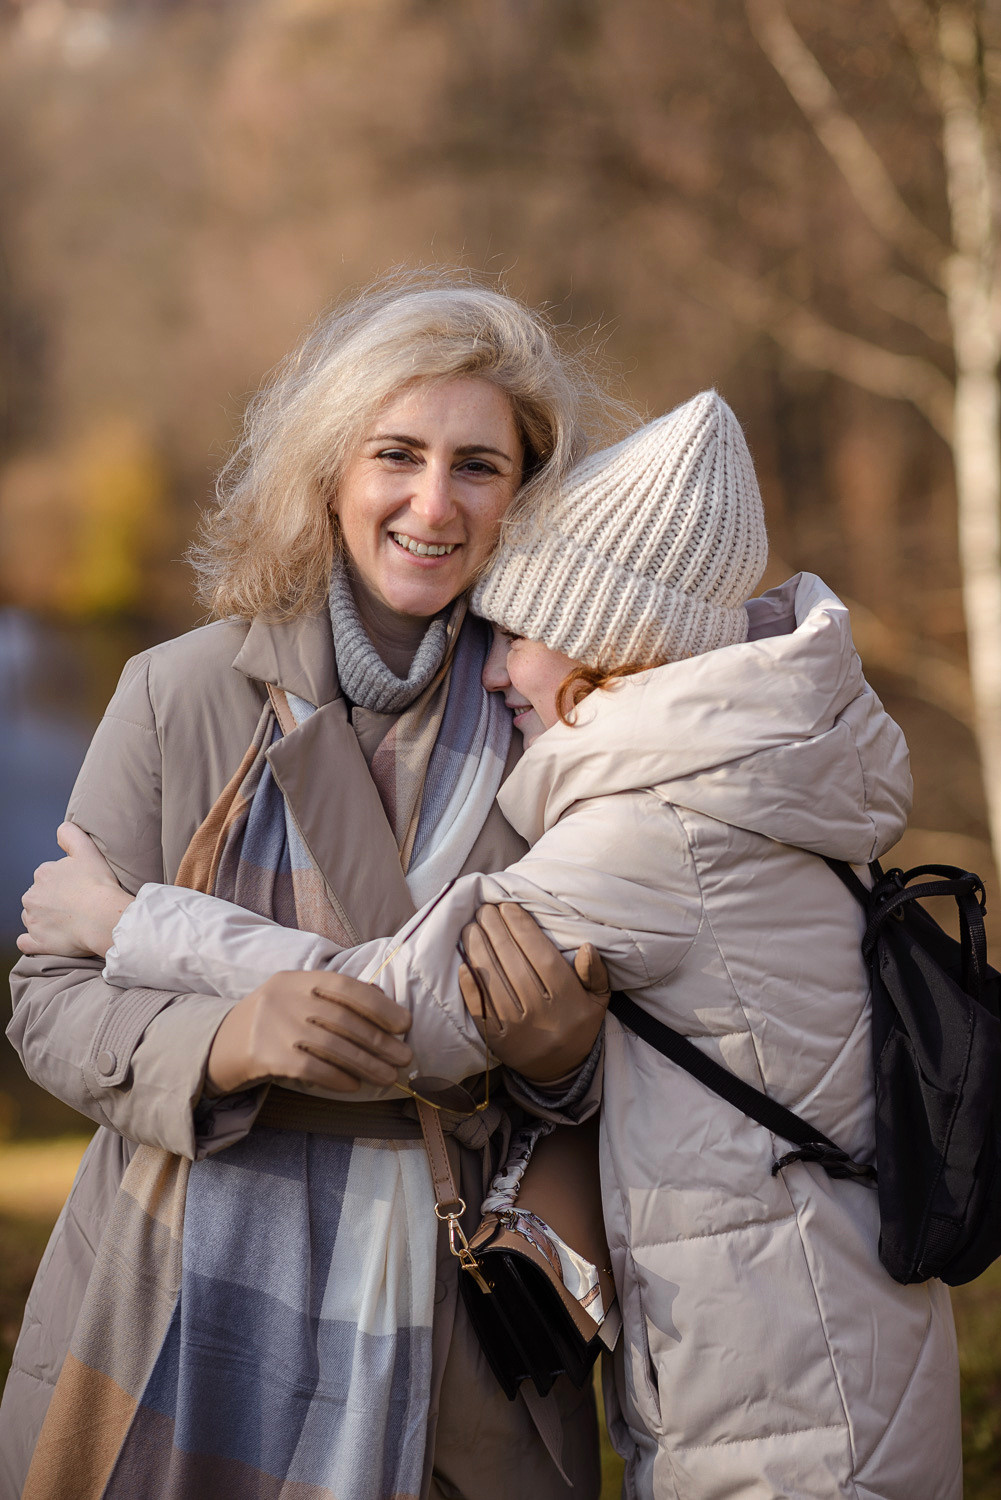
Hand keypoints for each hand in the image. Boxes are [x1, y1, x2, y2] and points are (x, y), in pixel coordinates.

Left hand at [17, 822, 133, 958]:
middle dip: (52, 902)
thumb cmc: (98, 885)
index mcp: (42, 874)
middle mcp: (31, 896)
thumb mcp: (88, 850)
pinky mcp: (37, 942)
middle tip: (76, 906)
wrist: (104, 918)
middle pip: (38, 898)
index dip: (65, 883)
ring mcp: (32, 921)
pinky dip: (33, 941)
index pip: (48, 877)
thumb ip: (71, 835)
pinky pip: (26, 942)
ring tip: (68, 923)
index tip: (79, 889)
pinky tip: (47, 939)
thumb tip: (61, 829)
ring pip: (32, 918)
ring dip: (44, 920)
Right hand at [205, 970, 413, 1096]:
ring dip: (367, 1064)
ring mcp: (274, 1026)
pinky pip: (311, 1068)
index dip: (380, 1006)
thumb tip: (385, 1000)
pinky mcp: (265, 1055)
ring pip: (332, 1046)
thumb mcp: (300, 999)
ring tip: (389, 1076)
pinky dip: (337, 1077)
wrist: (221, 1044)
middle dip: (380, 1042)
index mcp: (298, 978)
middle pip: (343, 1021)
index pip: (346, 987)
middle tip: (405, 1058)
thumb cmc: (275, 1021)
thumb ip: (337, 997)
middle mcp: (286, 997)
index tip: (405, 1024)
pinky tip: (354, 1085)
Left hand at [457, 903, 610, 1082]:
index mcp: (566, 998)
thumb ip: (594, 973)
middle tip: (485, 910)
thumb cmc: (577, 1025)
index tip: (508, 907)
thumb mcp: (597, 1000)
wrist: (559, 1071)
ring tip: (471, 927)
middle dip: (496, 931)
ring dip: (478, 950)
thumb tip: (587, 946)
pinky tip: (462, 963)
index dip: (521, 928)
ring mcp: (516, 1027)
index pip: (540, 955)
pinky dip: (469, 986)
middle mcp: (540, 1012)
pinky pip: (480, 1009)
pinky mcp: (496, 1041)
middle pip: (513, 963)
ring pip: (493, 981)